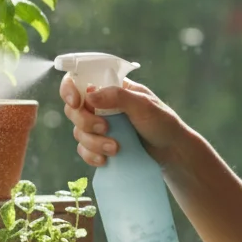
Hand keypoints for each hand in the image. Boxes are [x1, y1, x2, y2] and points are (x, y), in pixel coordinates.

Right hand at [60, 74, 186, 166]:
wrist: (172, 152)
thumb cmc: (162, 123)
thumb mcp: (144, 105)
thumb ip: (118, 97)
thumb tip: (88, 95)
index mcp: (110, 88)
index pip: (79, 80)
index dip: (69, 89)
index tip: (76, 102)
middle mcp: (101, 105)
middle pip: (74, 110)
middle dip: (85, 122)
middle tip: (105, 128)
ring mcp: (100, 126)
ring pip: (78, 132)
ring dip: (93, 142)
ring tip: (115, 149)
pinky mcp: (100, 146)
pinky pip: (84, 150)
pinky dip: (91, 156)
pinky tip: (105, 161)